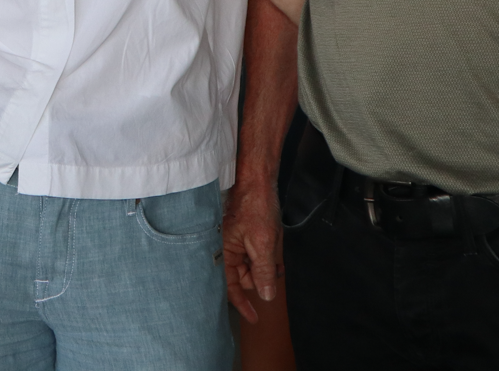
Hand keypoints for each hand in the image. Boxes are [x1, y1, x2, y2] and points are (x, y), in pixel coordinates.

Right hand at [221, 177, 281, 323]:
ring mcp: (230, 240)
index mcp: (222, 251)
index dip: (242, 304)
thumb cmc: (255, 206)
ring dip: (263, 265)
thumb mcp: (263, 244)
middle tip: (276, 271)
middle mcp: (222, 247)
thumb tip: (266, 295)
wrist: (256, 179)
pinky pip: (249, 252)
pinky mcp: (238, 234)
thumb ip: (263, 272)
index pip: (230, 286)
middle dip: (260, 277)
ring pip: (248, 265)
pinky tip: (271, 245)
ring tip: (276, 255)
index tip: (254, 318)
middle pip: (241, 277)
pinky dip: (262, 254)